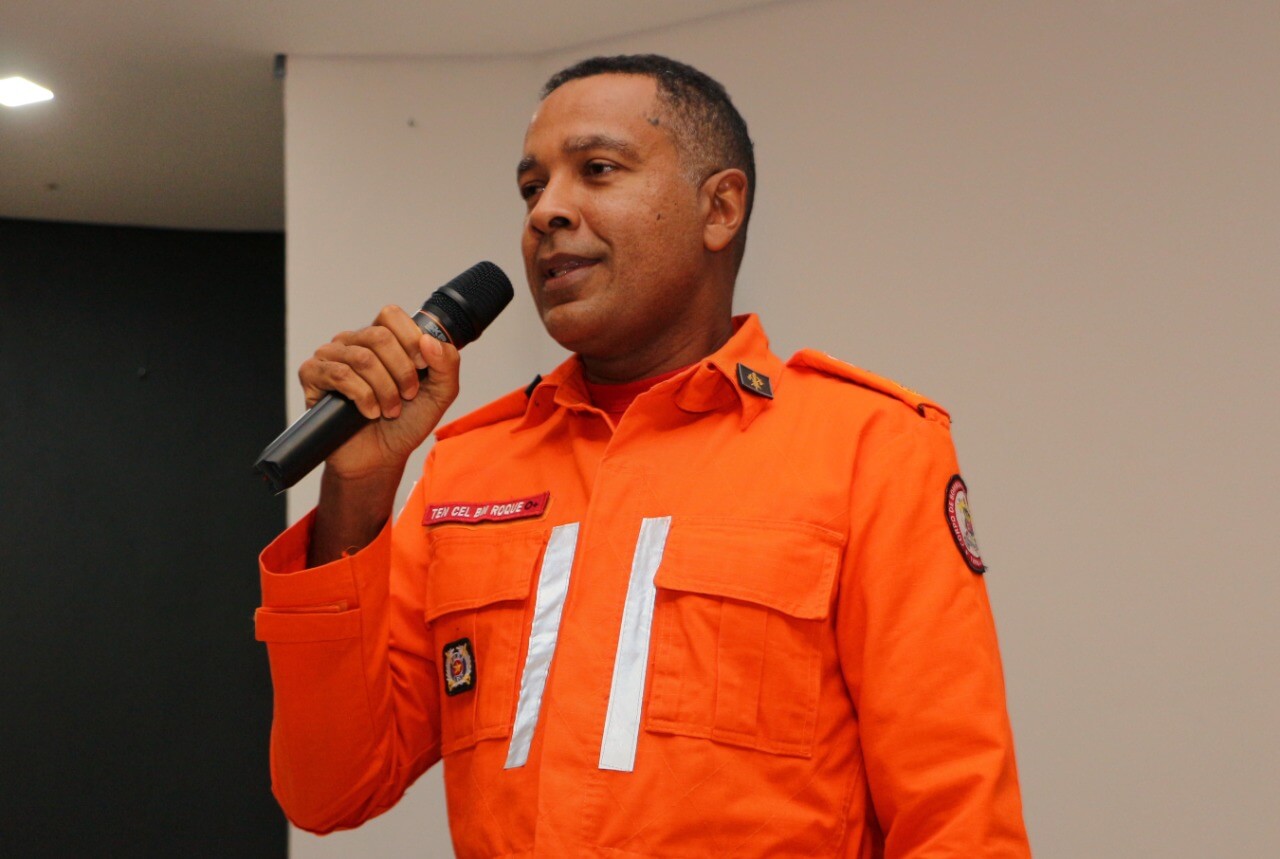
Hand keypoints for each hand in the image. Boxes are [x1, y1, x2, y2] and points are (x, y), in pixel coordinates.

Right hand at [298, 305, 460, 482]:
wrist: (380, 457)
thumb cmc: (405, 422)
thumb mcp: (440, 393)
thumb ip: (447, 364)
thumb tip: (429, 340)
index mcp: (381, 338)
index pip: (390, 314)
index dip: (410, 339)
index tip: (422, 367)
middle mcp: (354, 342)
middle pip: (378, 336)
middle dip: (401, 371)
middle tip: (407, 395)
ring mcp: (331, 357)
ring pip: (361, 358)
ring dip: (384, 389)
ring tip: (390, 410)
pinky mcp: (312, 375)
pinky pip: (338, 374)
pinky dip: (362, 396)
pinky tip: (369, 412)